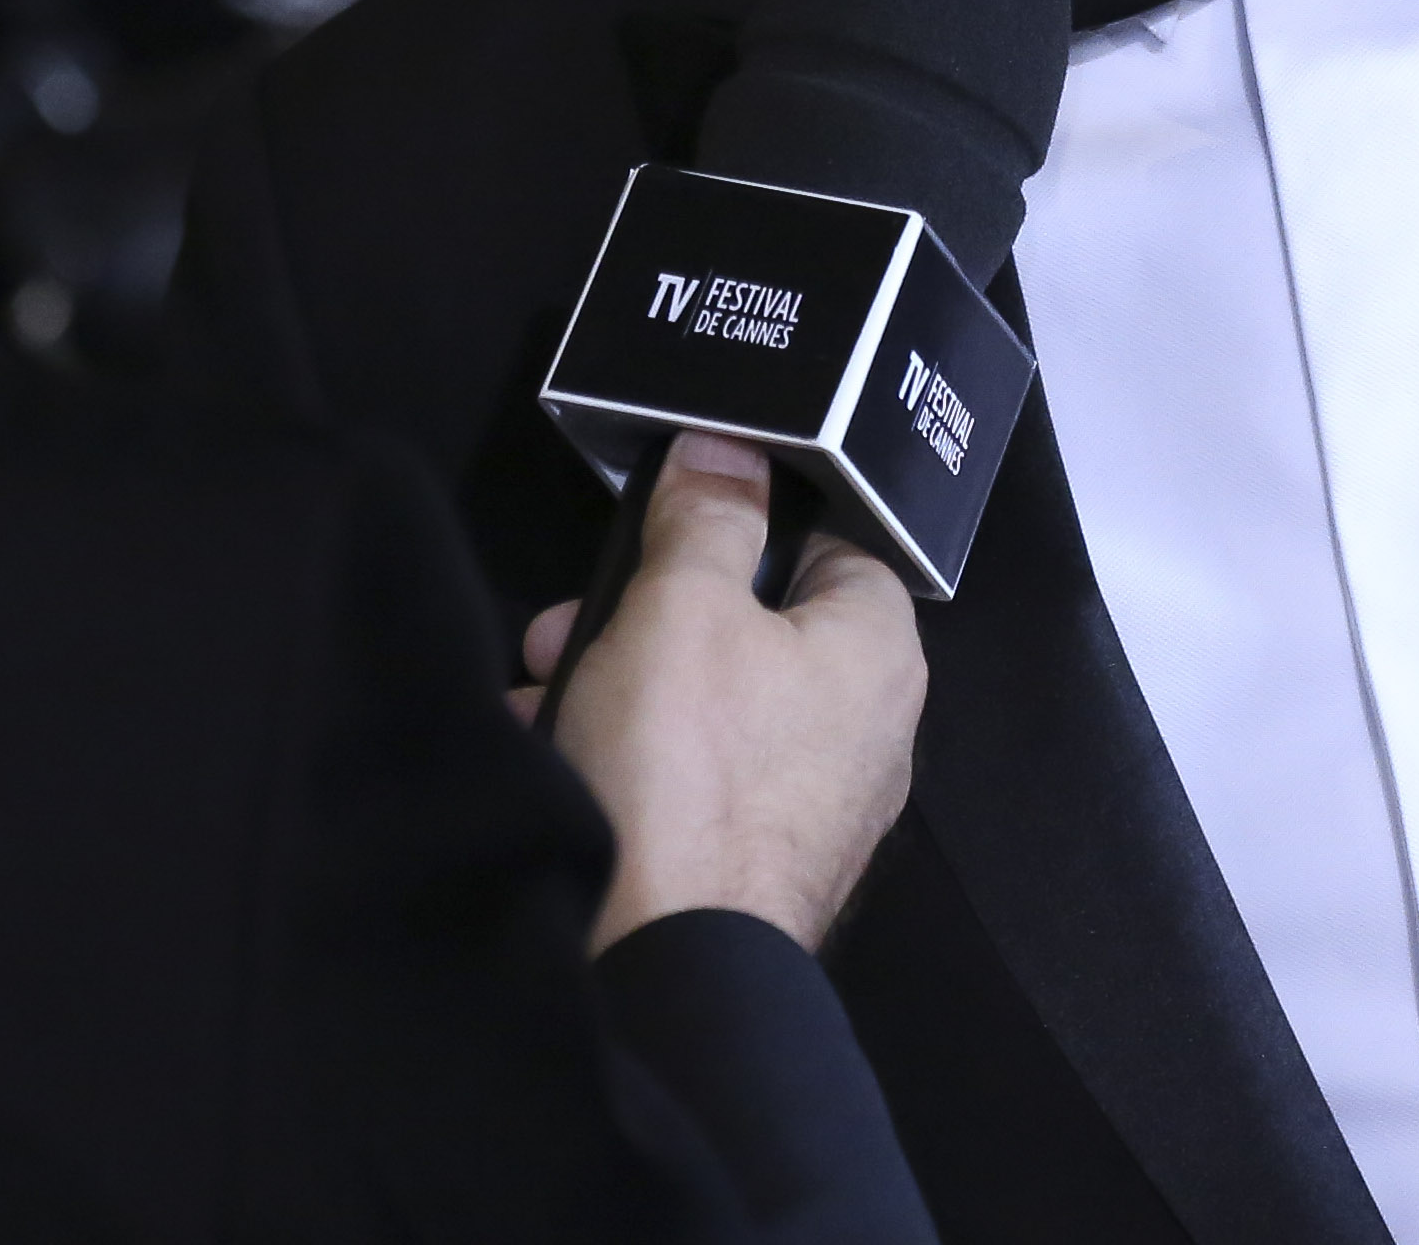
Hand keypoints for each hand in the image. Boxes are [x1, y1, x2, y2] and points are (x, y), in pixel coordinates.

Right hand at [517, 439, 924, 953]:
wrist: (658, 969)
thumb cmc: (686, 779)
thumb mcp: (681, 605)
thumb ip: (707, 513)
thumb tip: (727, 449)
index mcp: (876, 653)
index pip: (830, 541)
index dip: (745, 520)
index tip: (671, 522)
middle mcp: (864, 731)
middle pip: (750, 626)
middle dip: (646, 614)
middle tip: (571, 621)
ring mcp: (810, 807)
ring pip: (705, 705)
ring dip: (616, 685)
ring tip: (542, 691)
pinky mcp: (751, 862)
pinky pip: (687, 779)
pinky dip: (623, 760)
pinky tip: (553, 756)